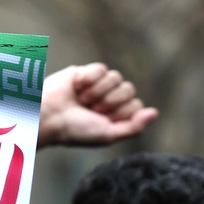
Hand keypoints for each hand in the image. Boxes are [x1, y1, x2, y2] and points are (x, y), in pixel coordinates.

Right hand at [38, 63, 157, 147]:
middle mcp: (110, 100)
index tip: (102, 120)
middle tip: (90, 110)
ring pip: (116, 77)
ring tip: (82, 100)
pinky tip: (77, 87)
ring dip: (98, 92)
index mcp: (116, 116)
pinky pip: (101, 68)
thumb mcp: (108, 135)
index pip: (136, 105)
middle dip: (109, 102)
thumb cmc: (75, 130)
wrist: (48, 116)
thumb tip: (155, 113)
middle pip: (128, 89)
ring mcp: (99, 85)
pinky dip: (89, 79)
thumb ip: (134, 127)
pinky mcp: (86, 72)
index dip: (120, 112)